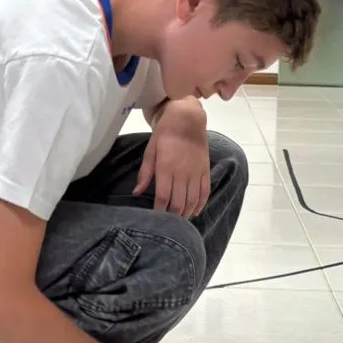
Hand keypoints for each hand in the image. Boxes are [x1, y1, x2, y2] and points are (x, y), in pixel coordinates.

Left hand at [134, 103, 209, 217]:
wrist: (188, 119)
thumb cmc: (165, 133)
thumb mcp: (150, 150)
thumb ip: (145, 172)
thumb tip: (137, 192)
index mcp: (166, 167)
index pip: (163, 197)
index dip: (159, 210)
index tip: (155, 217)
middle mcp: (182, 172)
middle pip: (178, 203)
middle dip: (172, 216)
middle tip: (167, 223)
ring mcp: (196, 172)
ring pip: (192, 201)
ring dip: (185, 213)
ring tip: (179, 220)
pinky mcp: (205, 171)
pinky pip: (205, 192)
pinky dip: (200, 205)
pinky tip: (194, 212)